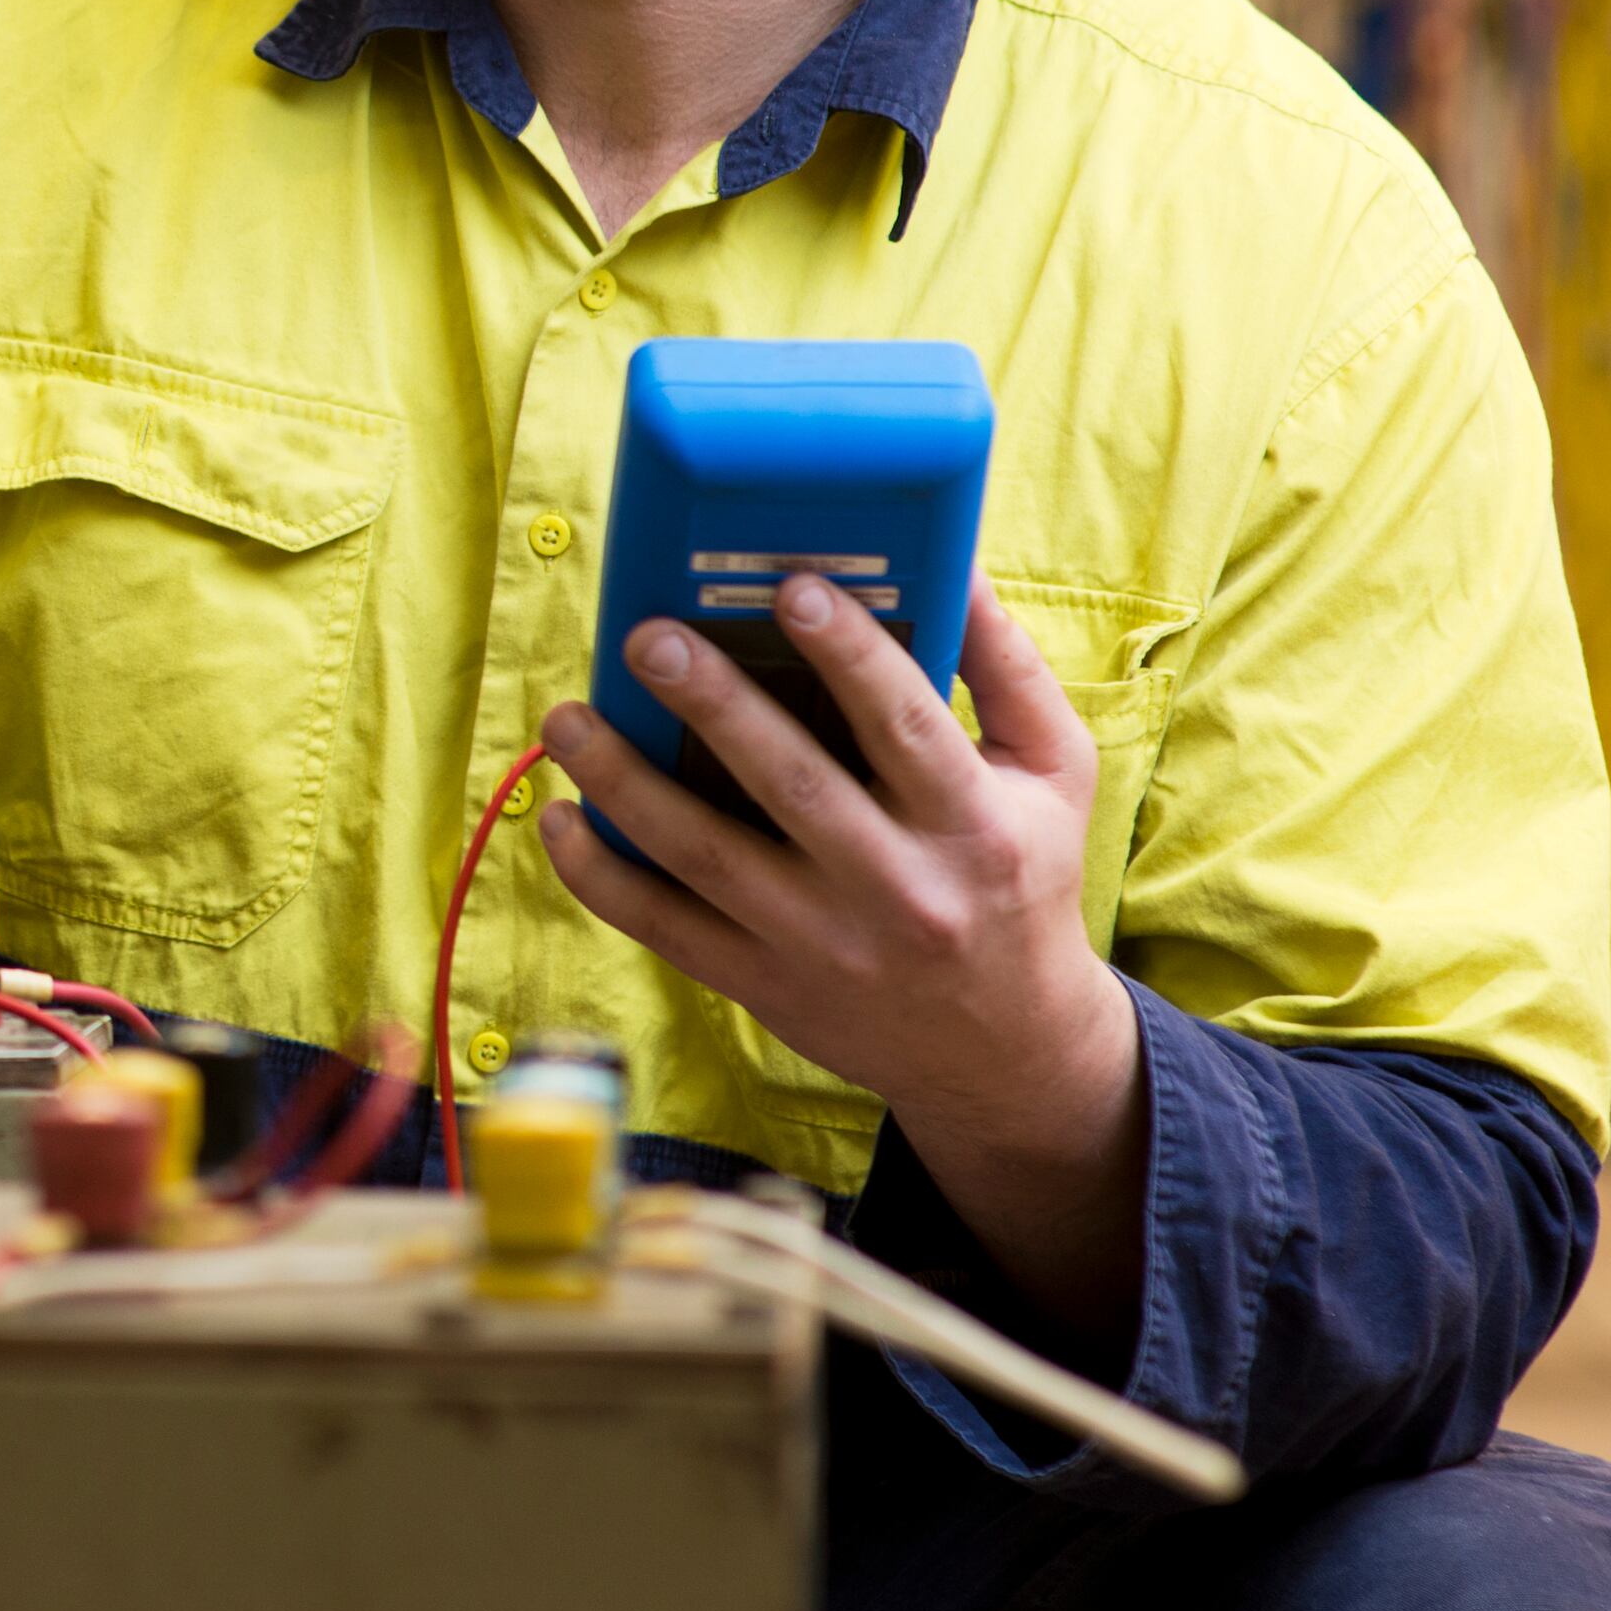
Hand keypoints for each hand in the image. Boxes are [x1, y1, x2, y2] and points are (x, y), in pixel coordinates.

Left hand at [534, 571, 1149, 1343]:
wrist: (1005, 1047)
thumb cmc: (1022, 876)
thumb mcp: (1051, 774)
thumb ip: (1005, 668)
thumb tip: (956, 563)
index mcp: (973, 826)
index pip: (906, 727)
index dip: (850, 655)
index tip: (792, 587)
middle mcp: (897, 888)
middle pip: (792, 786)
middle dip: (715, 707)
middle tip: (648, 636)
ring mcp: (822, 943)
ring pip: (707, 858)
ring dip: (625, 784)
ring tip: (566, 718)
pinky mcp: (764, 984)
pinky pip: (666, 929)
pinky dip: (602, 877)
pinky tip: (559, 817)